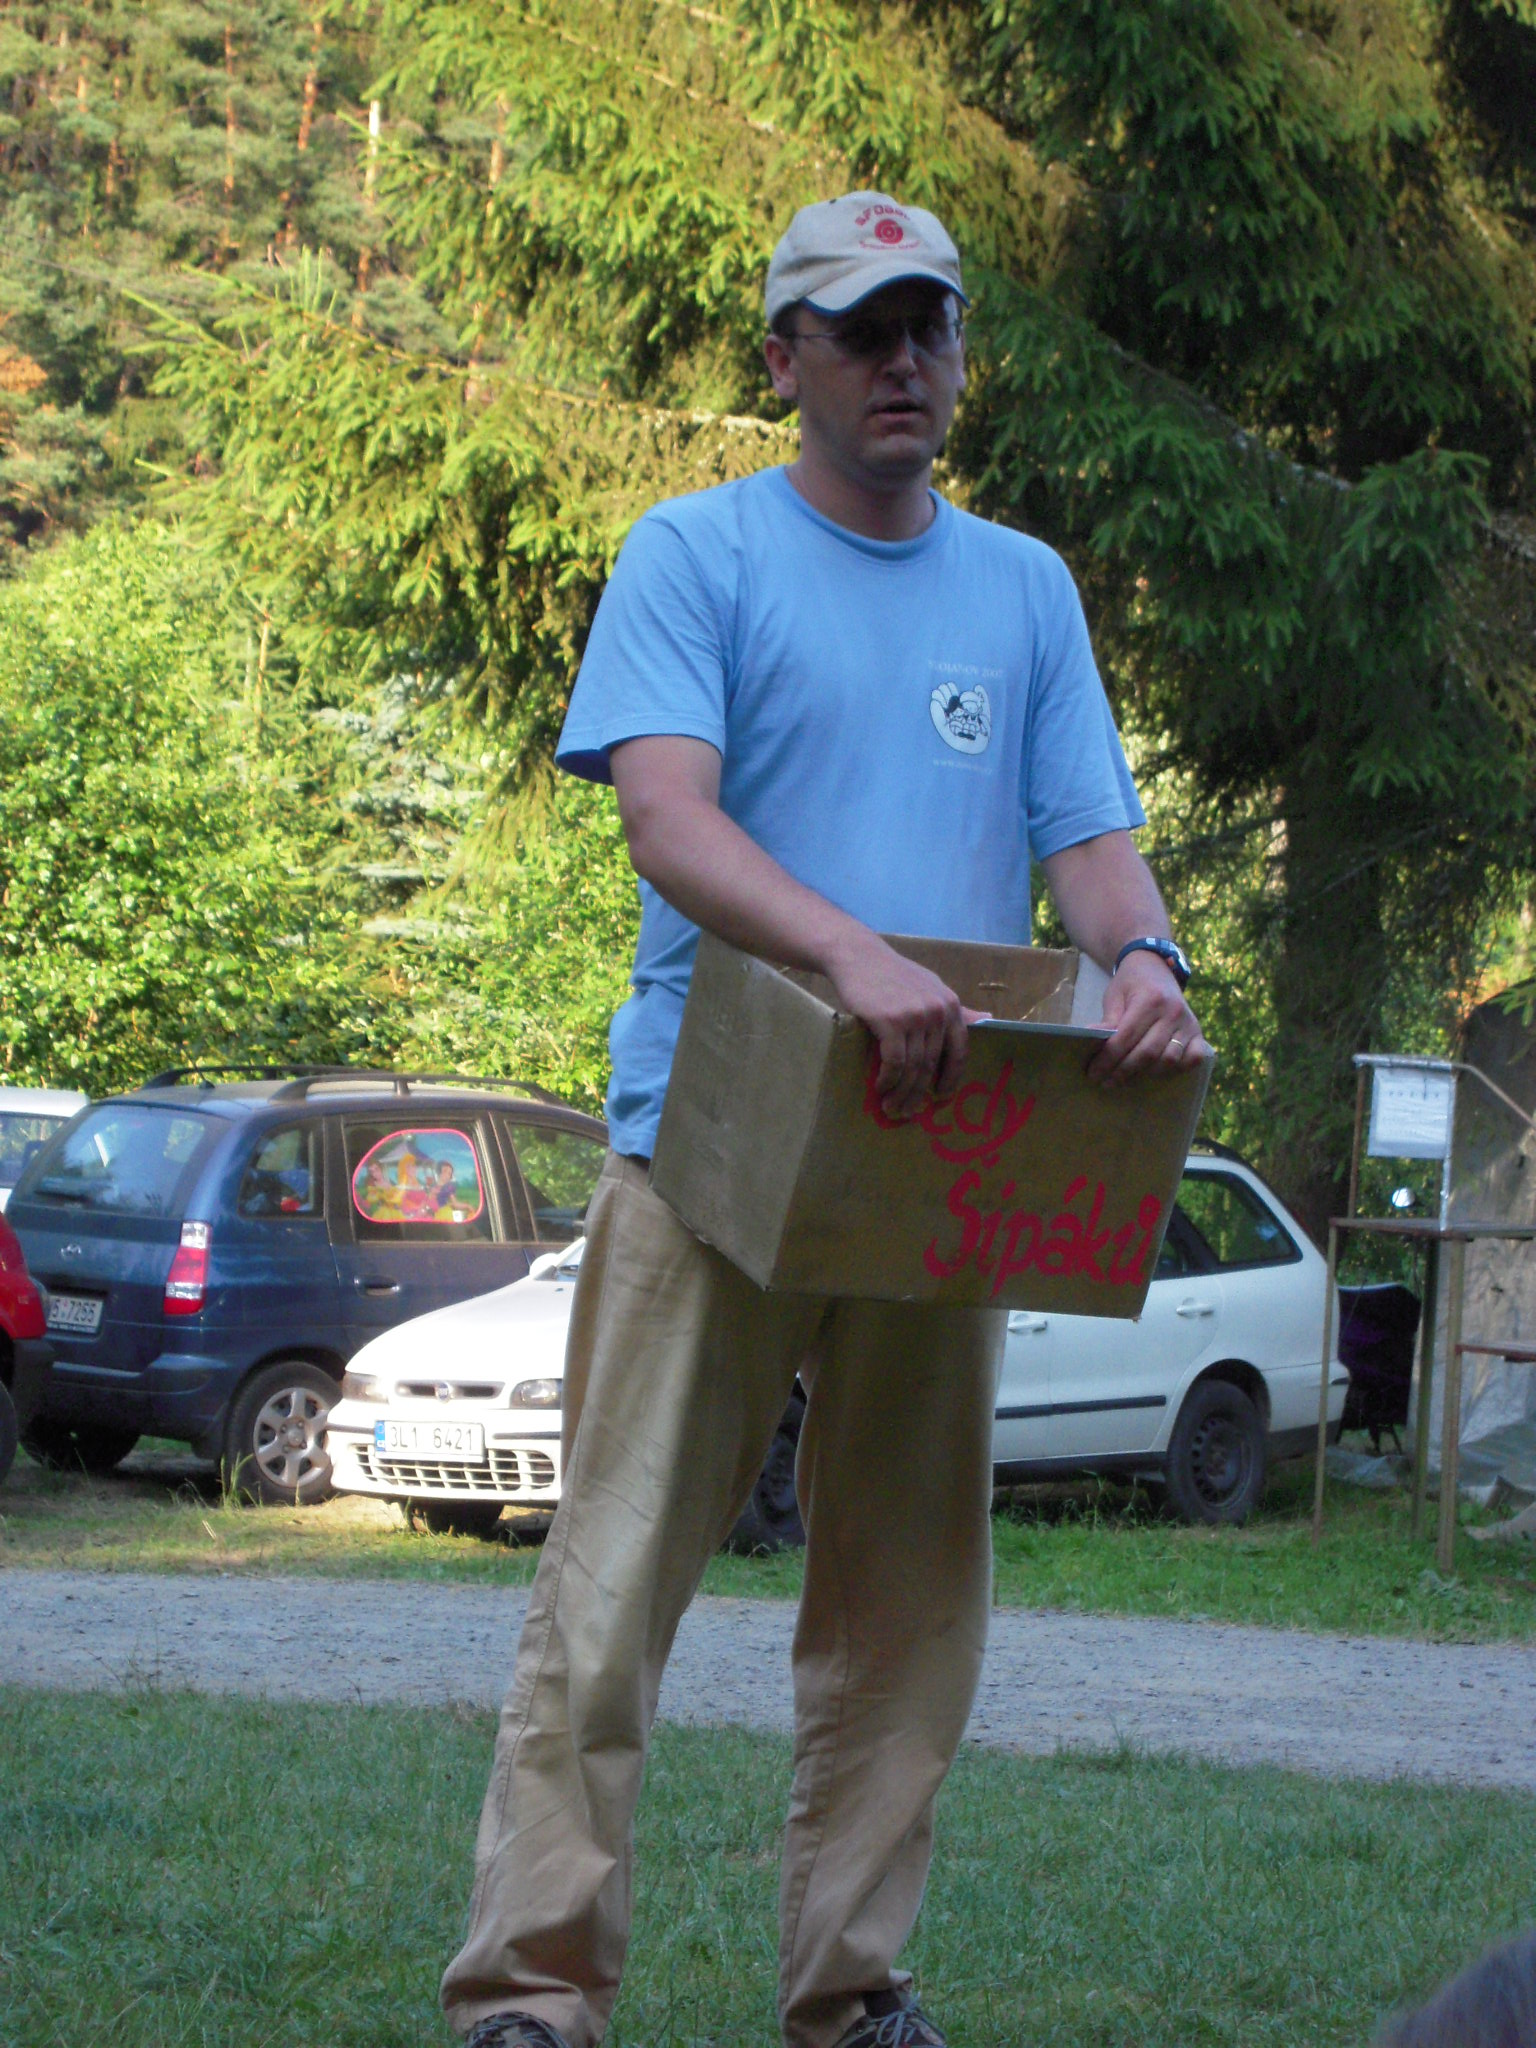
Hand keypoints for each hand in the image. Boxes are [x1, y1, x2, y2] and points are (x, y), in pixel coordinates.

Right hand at [823, 930, 981, 1117]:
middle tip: (907, 1112)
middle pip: (931, 1065)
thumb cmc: (893, 974)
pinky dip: (887, 1080)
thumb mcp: (931, 986)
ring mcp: (915, 1017)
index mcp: (950, 1006)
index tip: (940, 1097)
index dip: (951, 1079)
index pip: (959, 1052)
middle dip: (919, 1094)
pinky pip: (894, 1062)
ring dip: (901, 1093)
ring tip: (891, 1107)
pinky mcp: (890, 1021)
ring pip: (913, 1068)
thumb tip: (988, 1019)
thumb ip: (957, 1008)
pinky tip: (880, 1087)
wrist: (858, 956)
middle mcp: (937, 1012)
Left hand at [1087, 950, 1210, 1085]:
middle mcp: (1172, 1012)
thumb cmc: (1131, 983)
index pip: (1126, 1038)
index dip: (1108, 1059)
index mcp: (1150, 1000)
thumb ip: (1108, 1021)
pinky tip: (1157, 1070)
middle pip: (1146, 1053)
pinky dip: (1178, 1069)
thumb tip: (1091, 1040)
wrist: (1156, 967)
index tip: (1093, 1073)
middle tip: (1105, 1082)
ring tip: (1126, 1077)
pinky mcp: (1198, 1032)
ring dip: (1146, 1073)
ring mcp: (1188, 1023)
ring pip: (1169, 1060)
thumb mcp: (1115, 996)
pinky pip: (1193, 1058)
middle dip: (1122, 1071)